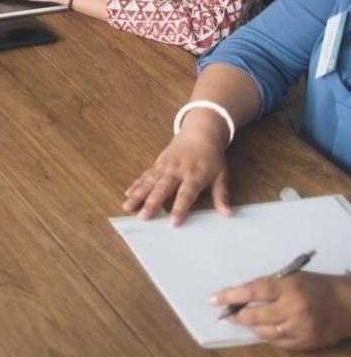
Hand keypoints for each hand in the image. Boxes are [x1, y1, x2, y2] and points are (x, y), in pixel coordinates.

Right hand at [122, 109, 231, 224]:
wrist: (200, 134)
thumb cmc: (212, 157)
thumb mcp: (221, 175)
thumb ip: (222, 195)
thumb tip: (228, 214)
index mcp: (194, 175)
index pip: (186, 195)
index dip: (179, 209)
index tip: (172, 223)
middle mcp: (177, 171)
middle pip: (162, 189)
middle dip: (151, 203)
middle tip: (142, 217)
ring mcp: (165, 166)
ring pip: (149, 182)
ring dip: (137, 194)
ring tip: (127, 206)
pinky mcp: (158, 163)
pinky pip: (145, 175)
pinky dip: (136, 184)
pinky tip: (128, 193)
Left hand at [213, 272, 350, 349]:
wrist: (347, 305)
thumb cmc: (315, 286)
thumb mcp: (290, 277)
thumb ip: (266, 286)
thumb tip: (238, 294)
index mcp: (287, 287)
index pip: (252, 291)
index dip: (230, 296)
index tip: (213, 299)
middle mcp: (292, 308)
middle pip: (254, 315)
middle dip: (236, 315)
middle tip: (225, 314)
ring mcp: (300, 328)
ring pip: (264, 332)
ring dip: (250, 326)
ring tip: (243, 320)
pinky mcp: (306, 343)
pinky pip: (278, 343)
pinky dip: (267, 336)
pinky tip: (263, 330)